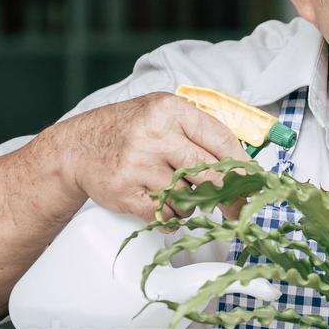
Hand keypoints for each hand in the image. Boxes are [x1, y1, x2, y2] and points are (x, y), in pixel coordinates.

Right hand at [52, 92, 244, 221]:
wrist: (75, 148)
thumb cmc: (126, 131)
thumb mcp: (161, 114)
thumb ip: (198, 132)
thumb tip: (242, 166)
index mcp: (170, 111)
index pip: (220, 140)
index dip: (242, 166)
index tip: (253, 182)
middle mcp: (155, 135)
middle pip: (210, 172)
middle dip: (229, 194)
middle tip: (237, 207)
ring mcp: (138, 164)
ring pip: (188, 198)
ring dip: (191, 204)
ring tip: (178, 193)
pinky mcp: (125, 192)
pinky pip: (165, 215)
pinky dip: (170, 217)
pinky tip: (163, 205)